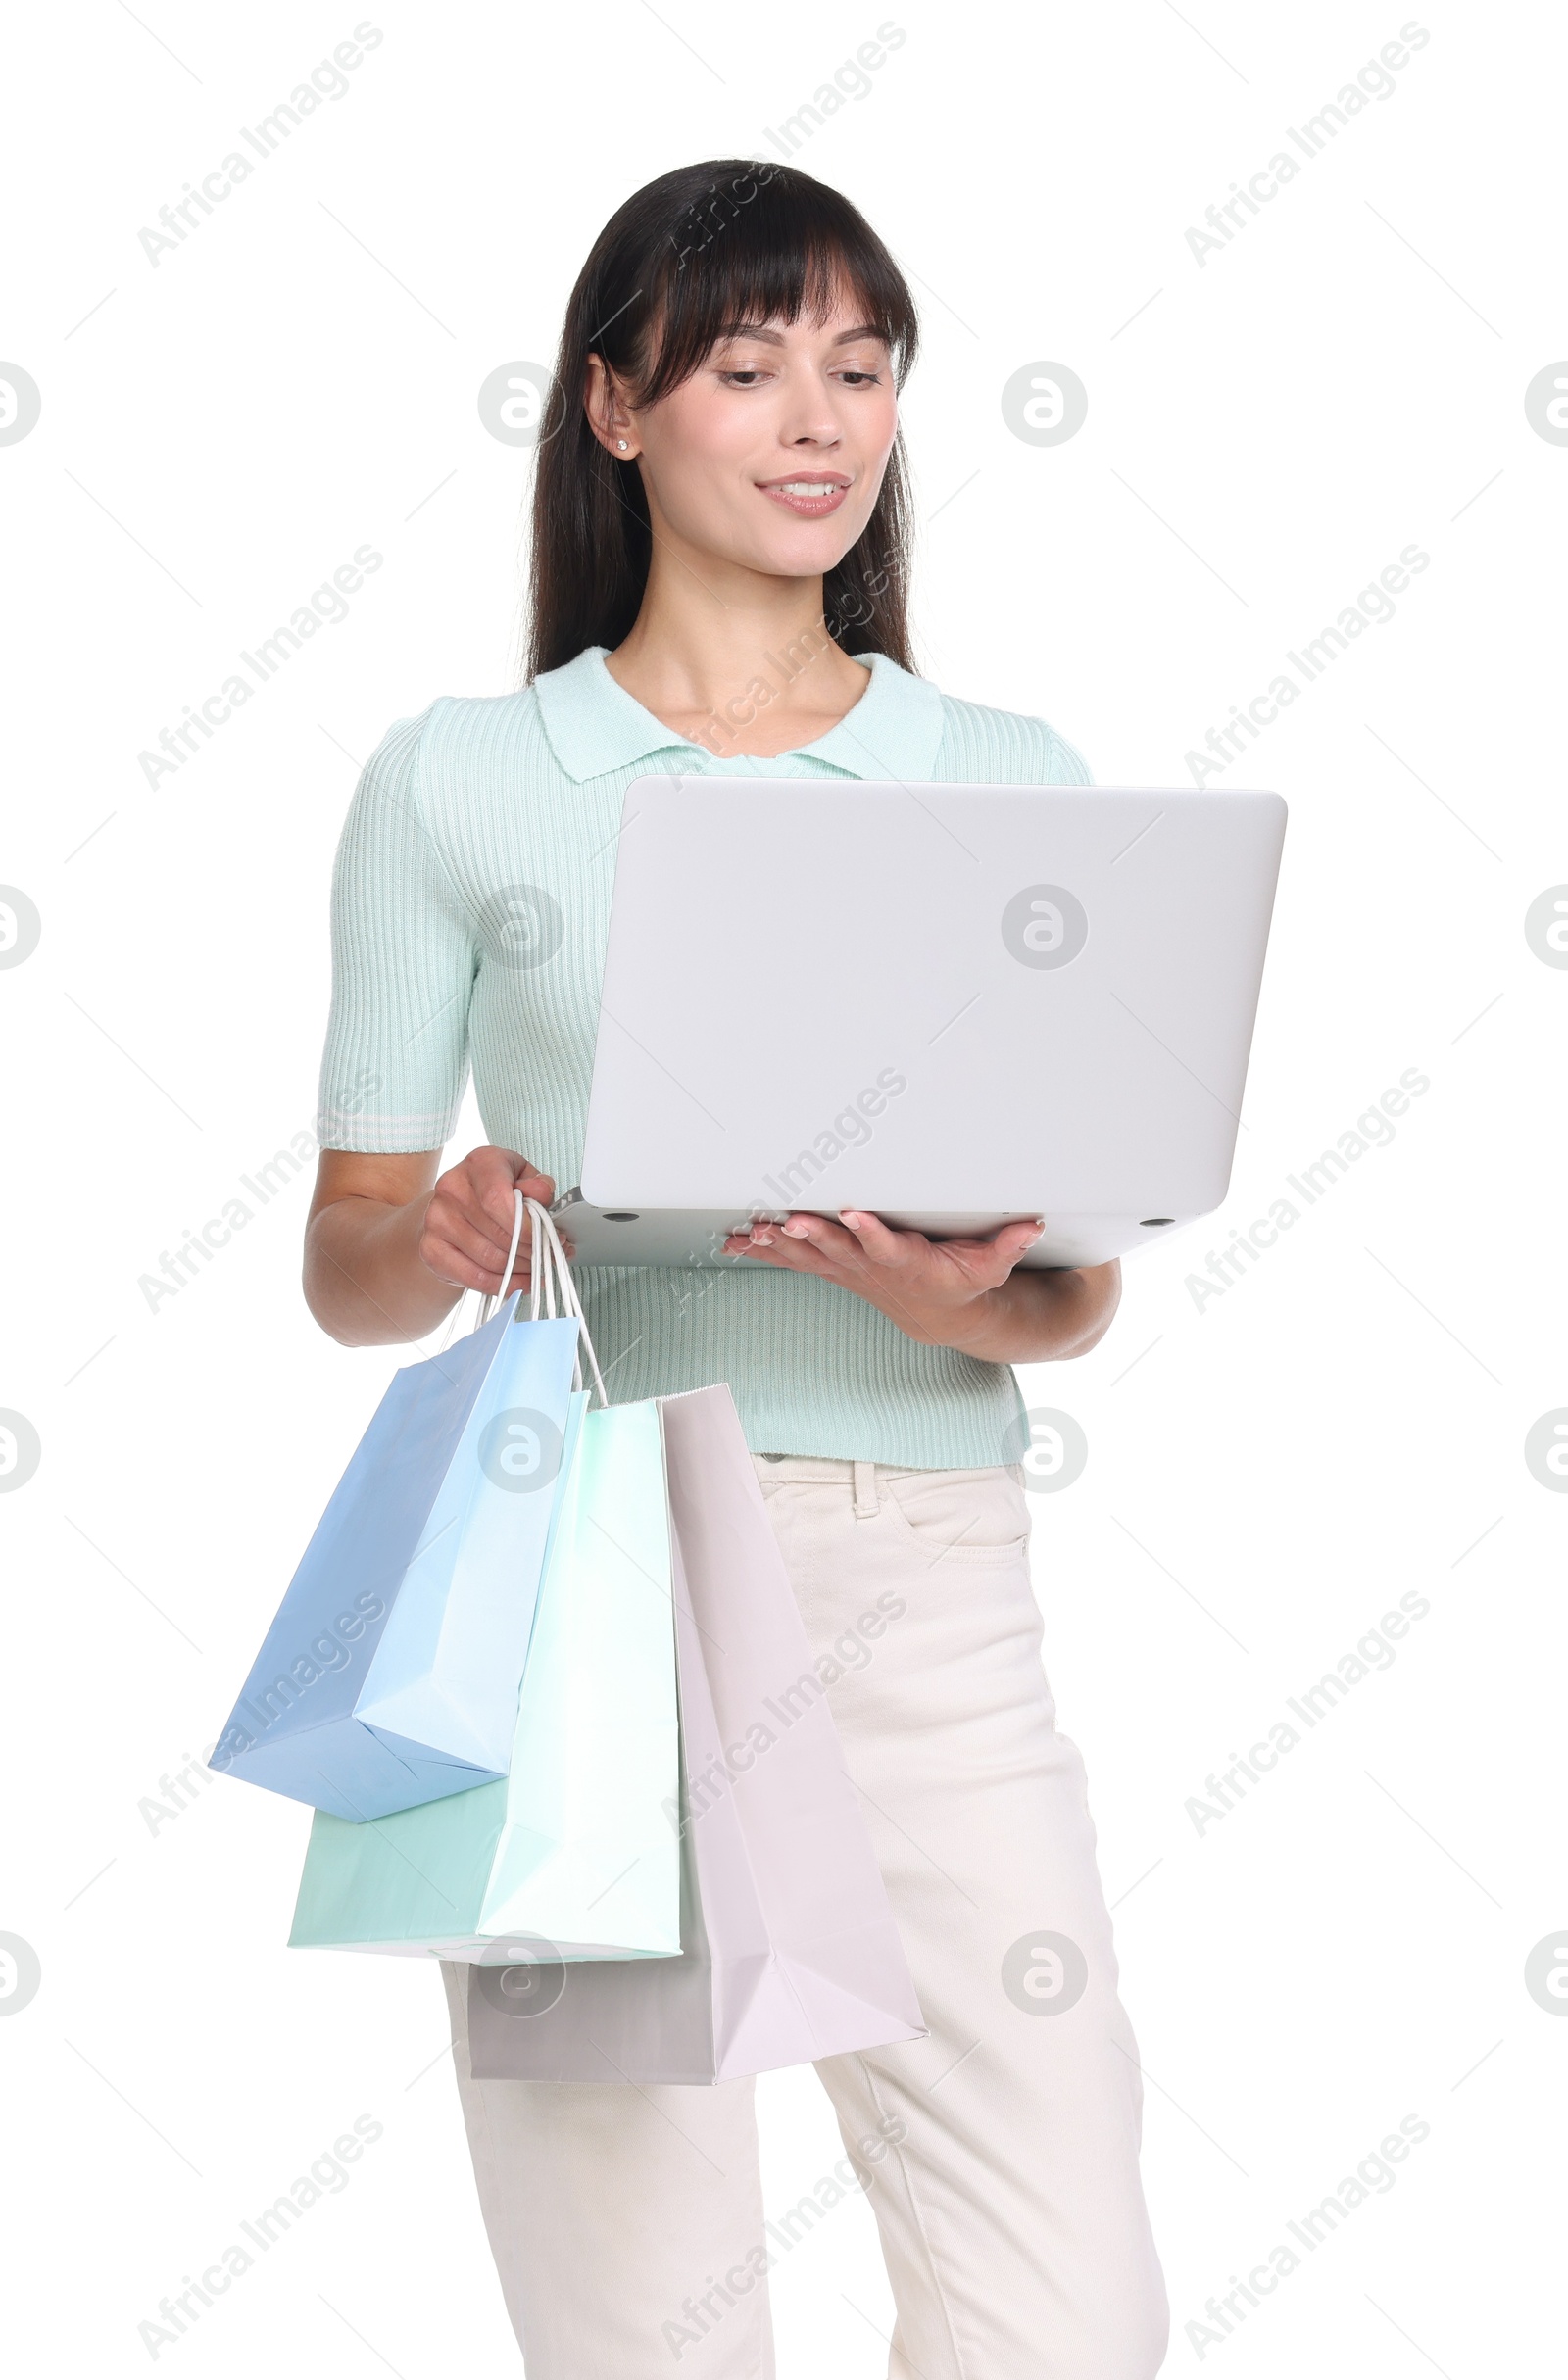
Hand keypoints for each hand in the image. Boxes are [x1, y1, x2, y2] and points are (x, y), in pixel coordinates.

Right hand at [418, 1146, 563, 1297]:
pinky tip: (522, 1281)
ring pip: (491, 1260)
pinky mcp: (430, 1249)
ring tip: (539, 1266)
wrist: (455, 1209)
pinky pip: (476, 1278)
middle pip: (499, 1234)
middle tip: (552, 1255)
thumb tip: (542, 1194)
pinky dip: (505, 1285)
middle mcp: (452, 1187)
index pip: (499, 1200)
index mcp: (480, 1163)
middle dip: (533, 1250)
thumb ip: (537, 1185)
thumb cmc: (497, 1192)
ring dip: (522, 1269)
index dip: (528, 1226)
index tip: (552, 1237)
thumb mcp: (524, 1179)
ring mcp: (436, 1220)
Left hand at [721, 1208, 1045, 1351]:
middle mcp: (871, 1269)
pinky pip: (795, 1259)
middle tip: (784, 1219)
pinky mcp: (834, 1269)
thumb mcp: (992, 1267)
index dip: (869, 1231)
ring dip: (777, 1243)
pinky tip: (734, 1241)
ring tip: (749, 1231)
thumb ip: (1010, 1245)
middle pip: (837, 1249)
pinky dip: (765, 1250)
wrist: (937, 1315)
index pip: (887, 1246)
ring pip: (808, 1255)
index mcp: (908, 1262)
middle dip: (809, 1234)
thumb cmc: (962, 1282)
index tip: (852, 1213)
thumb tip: (1035, 1224)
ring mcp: (849, 1271)